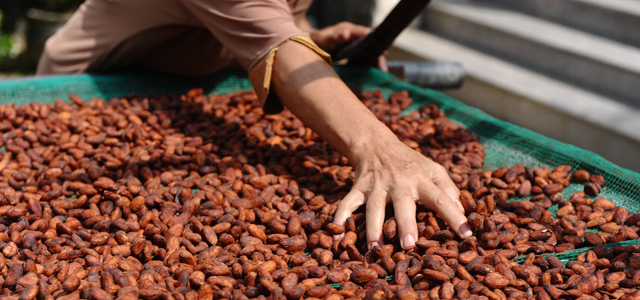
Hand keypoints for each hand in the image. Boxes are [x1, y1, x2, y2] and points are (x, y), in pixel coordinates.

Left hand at [310, 22, 387, 70]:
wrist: (312, 44)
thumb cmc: (319, 41)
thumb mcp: (326, 39)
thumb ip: (336, 36)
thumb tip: (346, 33)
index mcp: (350, 30)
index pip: (366, 35)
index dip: (375, 43)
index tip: (383, 52)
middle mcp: (354, 36)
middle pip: (371, 45)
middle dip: (378, 56)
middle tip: (383, 69)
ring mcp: (355, 44)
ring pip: (369, 52)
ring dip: (375, 61)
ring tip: (382, 71)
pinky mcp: (353, 52)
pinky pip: (364, 57)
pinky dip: (369, 63)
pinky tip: (374, 71)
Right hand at [332, 137, 471, 249]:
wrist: (376, 144)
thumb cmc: (410, 163)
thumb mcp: (433, 168)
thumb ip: (448, 188)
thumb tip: (461, 210)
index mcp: (421, 180)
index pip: (441, 199)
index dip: (454, 216)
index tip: (467, 234)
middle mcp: (398, 183)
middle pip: (402, 204)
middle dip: (405, 224)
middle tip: (409, 245)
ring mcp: (375, 186)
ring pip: (373, 208)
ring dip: (373, 228)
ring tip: (375, 248)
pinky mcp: (357, 188)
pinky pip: (346, 204)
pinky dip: (339, 220)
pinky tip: (336, 238)